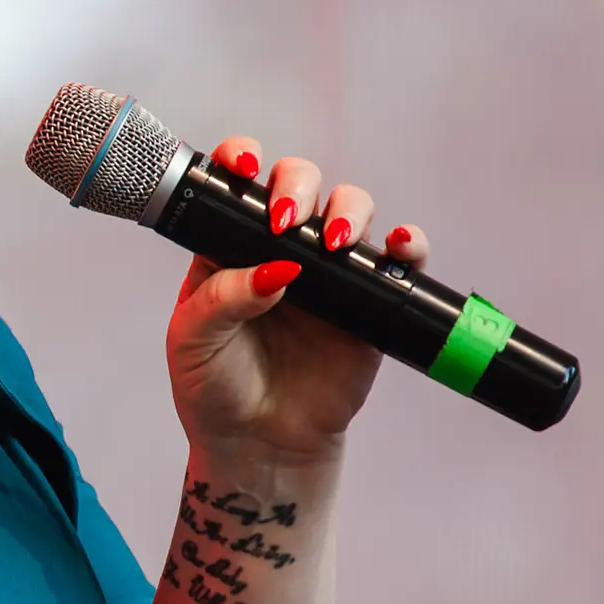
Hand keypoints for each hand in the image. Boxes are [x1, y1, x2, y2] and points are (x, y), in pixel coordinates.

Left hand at [165, 137, 430, 464]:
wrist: (259, 443)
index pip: (236, 184)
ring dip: (350, 210)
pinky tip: (401, 247)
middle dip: (298, 183)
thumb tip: (275, 269)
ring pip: (352, 210)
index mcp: (227, 245)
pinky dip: (408, 245)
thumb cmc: (214, 387)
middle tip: (289, 221)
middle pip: (300, 183)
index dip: (242, 160)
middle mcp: (280, 246)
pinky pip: (397, 261)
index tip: (244, 167)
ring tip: (338, 243)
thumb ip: (223, 300)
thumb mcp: (195, 341)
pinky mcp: (369, 300)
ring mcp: (328, 270)